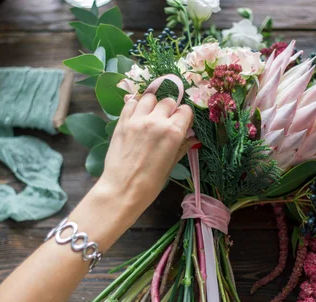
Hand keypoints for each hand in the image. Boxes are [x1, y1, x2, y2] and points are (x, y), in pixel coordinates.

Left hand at [98, 94, 195, 221]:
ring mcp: (137, 119)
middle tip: (166, 122)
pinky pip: (131, 102)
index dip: (185, 117)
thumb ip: (182, 147)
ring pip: (149, 97)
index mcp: (173, 132)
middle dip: (170, 109)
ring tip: (151, 116)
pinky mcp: (122, 121)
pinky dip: (136, 105)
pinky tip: (137, 115)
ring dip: (153, 104)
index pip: (185, 110)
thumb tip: (193, 139)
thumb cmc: (150, 184)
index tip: (183, 125)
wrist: (122, 190)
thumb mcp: (171, 165)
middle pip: (168, 101)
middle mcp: (156, 120)